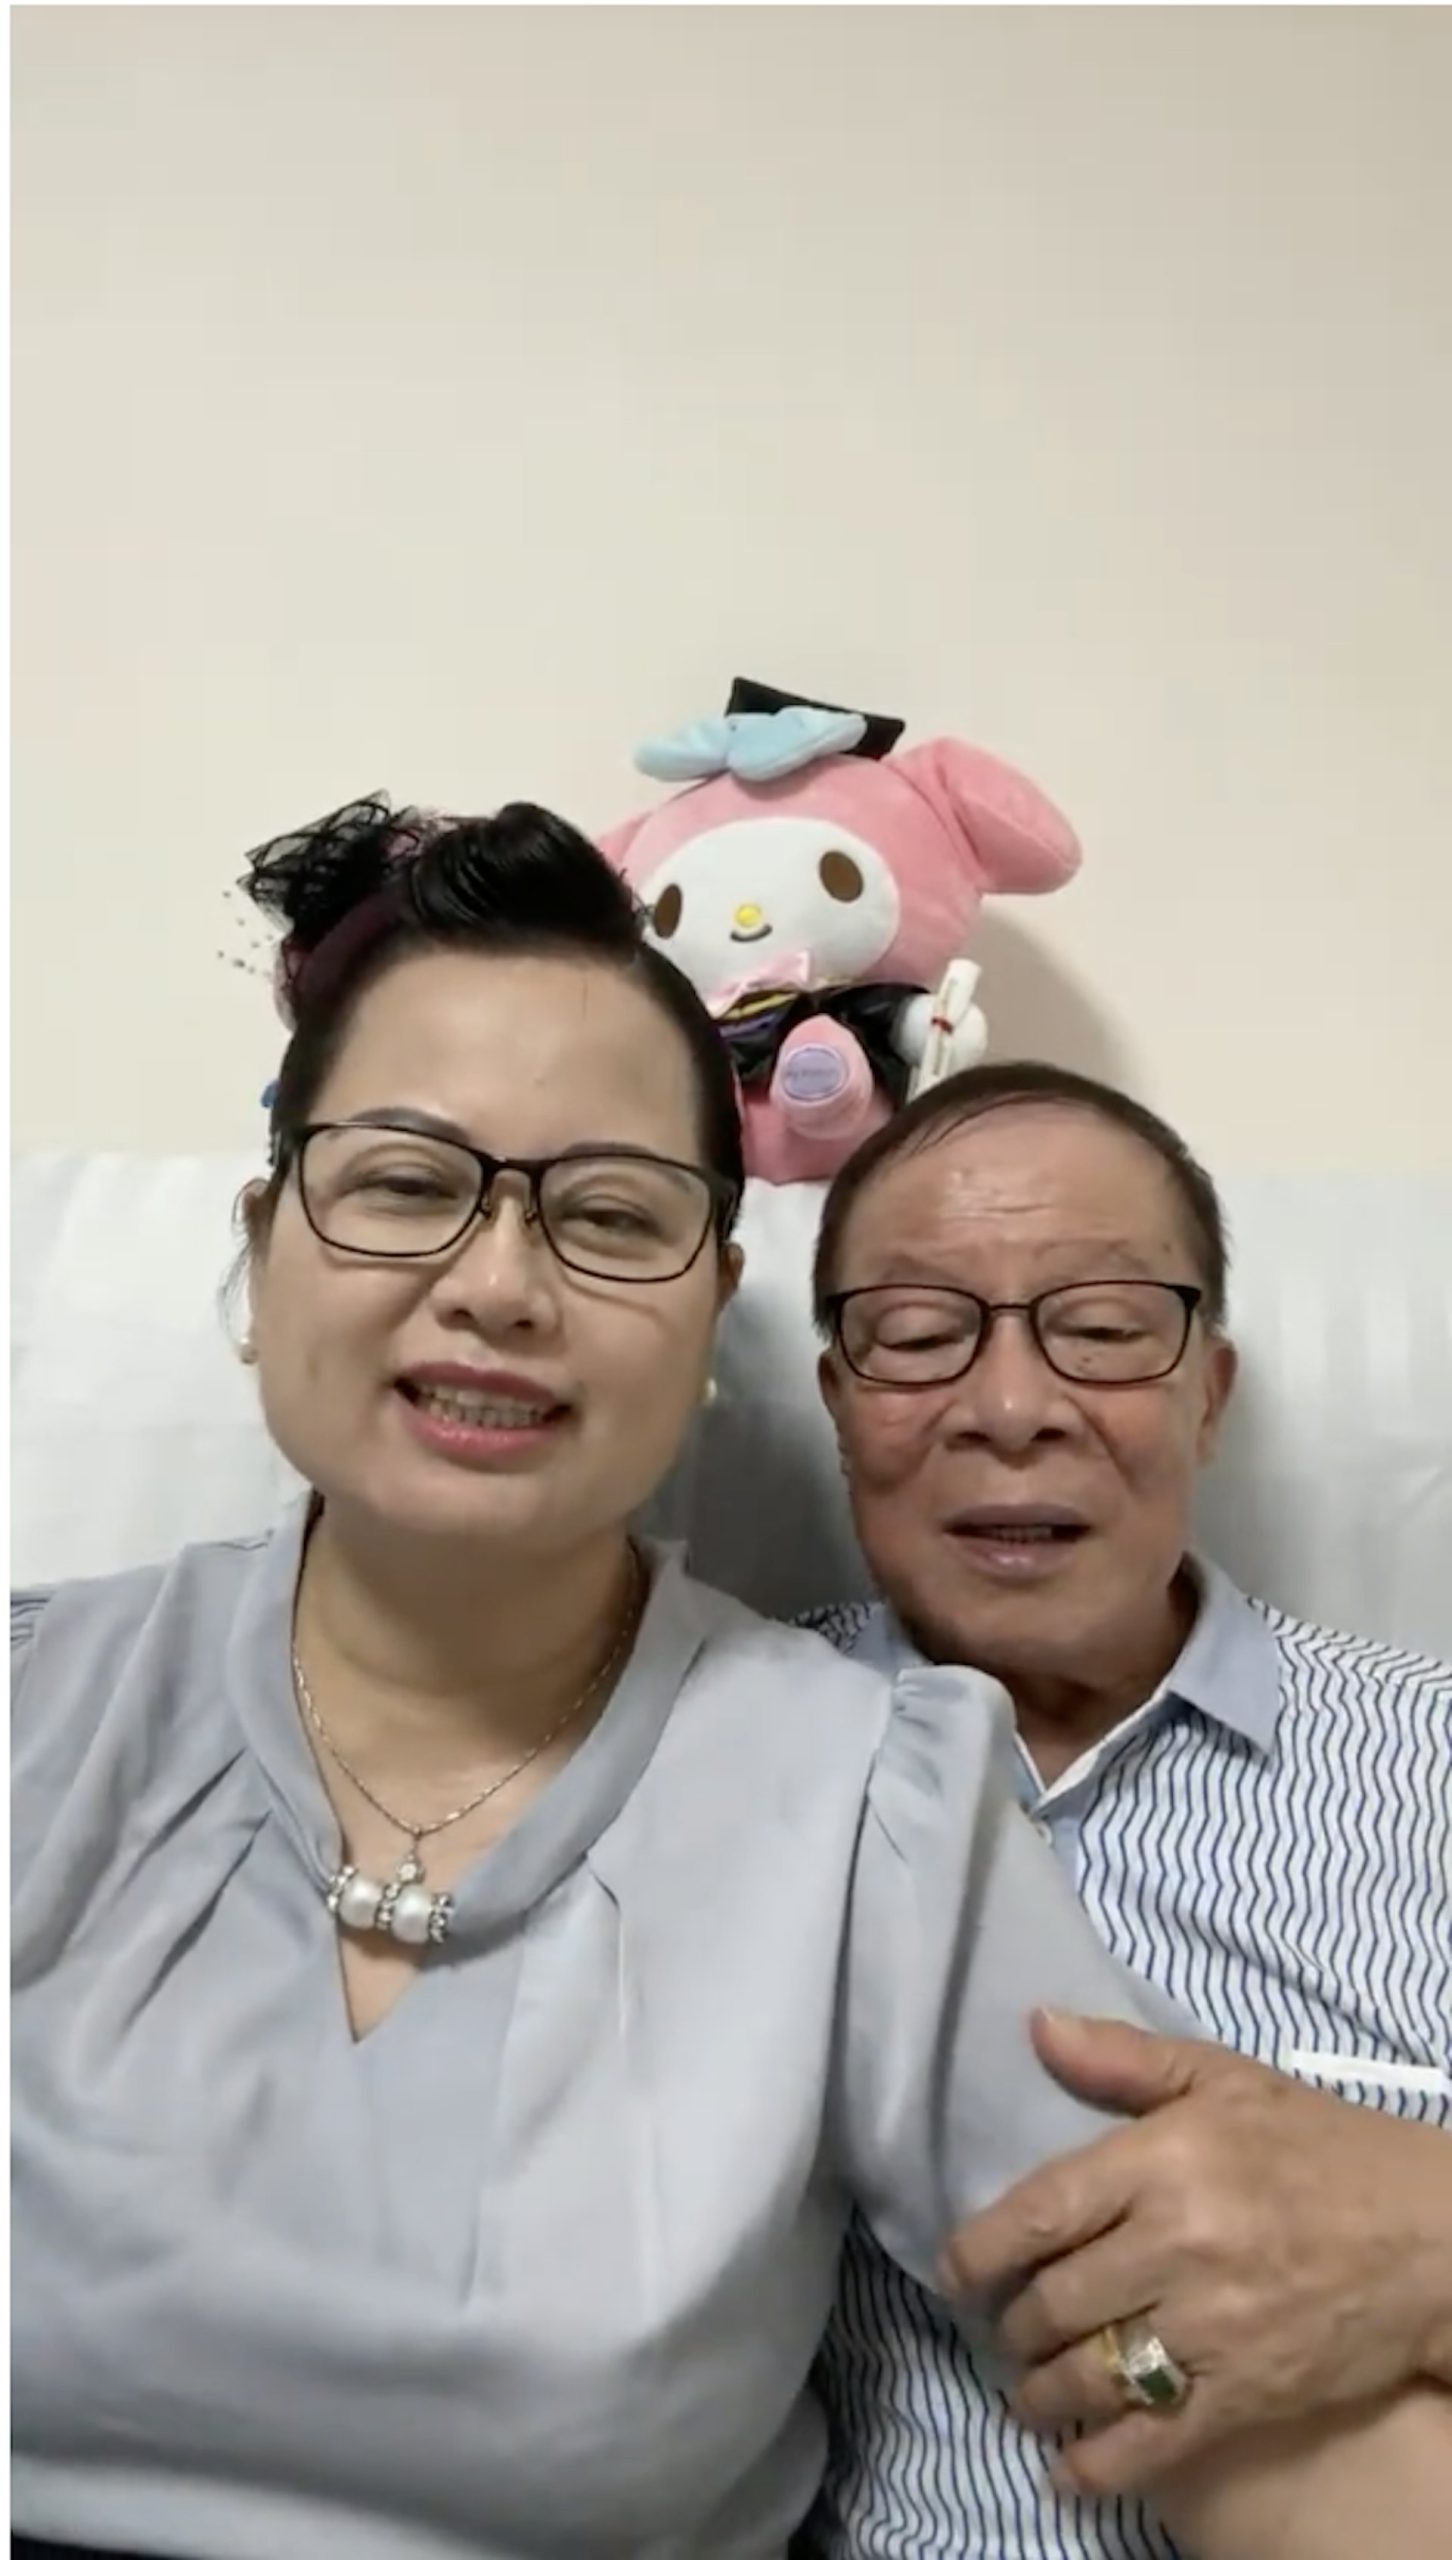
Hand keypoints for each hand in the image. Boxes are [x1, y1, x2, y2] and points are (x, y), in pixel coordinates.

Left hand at [940, 2011, 1451, 2496]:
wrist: (1433, 2238)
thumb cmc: (1323, 2149)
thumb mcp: (1226, 2081)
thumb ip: (1123, 2060)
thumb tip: (1035, 2026)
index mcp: (1163, 2160)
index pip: (1040, 2212)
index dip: (980, 2250)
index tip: (955, 2270)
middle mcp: (1177, 2244)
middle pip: (1055, 2302)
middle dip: (1013, 2326)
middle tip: (1005, 2330)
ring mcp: (1212, 2327)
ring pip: (1091, 2375)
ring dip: (1040, 2394)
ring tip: (1028, 2393)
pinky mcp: (1247, 2394)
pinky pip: (1152, 2443)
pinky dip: (1097, 2465)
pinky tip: (1066, 2471)